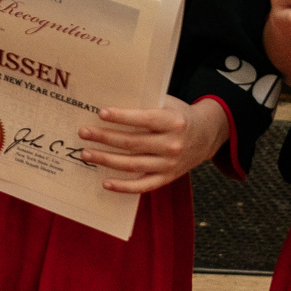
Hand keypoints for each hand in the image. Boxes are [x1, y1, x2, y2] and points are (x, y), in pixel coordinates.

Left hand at [80, 96, 229, 195]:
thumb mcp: (169, 103)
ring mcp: (170, 164)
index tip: (101, 113)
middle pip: (132, 143)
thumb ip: (146, 104)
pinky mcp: (167, 178)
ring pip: (132, 164)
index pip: (144, 120)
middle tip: (83, 133)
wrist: (207, 135)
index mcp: (174, 122)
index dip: (122, 117)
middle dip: (105, 138)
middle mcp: (172, 144)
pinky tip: (105, 182)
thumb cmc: (179, 115)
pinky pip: (143, 185)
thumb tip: (111, 103)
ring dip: (106, 160)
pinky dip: (123, 186)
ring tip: (86, 154)